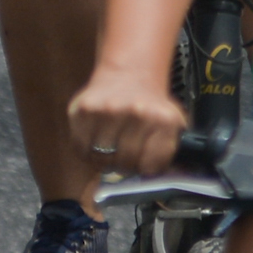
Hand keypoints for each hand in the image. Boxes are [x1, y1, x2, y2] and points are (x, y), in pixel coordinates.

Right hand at [68, 60, 186, 178]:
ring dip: (105, 159)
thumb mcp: (172, 125)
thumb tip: (166, 179)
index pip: (150, 167)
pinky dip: (87, 150)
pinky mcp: (83, 110)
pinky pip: (81, 149)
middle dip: (124, 165)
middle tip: (125, 155)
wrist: (129, 73)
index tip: (142, 163)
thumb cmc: (149, 105)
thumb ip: (169, 154)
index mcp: (163, 120)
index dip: (144, 169)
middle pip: (124, 164)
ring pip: (101, 159)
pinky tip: (96, 140)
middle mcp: (137, 113)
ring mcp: (108, 110)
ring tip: (111, 147)